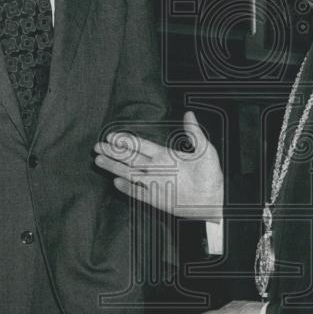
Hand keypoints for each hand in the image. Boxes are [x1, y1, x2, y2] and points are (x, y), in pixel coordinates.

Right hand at [94, 111, 223, 219]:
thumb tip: (189, 114)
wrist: (215, 199)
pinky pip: (138, 193)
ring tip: (98, 160)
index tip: (112, 136)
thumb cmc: (211, 175)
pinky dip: (128, 188)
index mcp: (166, 155)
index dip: (125, 140)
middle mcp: (158, 168)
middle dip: (113, 152)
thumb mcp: (205, 150)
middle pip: (130, 158)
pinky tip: (116, 182)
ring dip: (114, 166)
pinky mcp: (157, 199)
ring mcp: (156, 183)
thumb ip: (194, 133)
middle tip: (97, 146)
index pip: (141, 145)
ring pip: (130, 173)